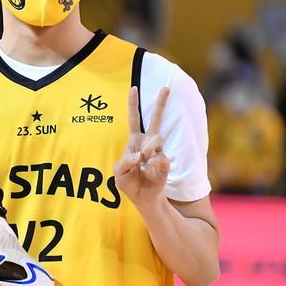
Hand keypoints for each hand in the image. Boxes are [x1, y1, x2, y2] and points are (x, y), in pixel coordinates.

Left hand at [114, 86, 169, 208]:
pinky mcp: (165, 162)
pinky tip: (150, 169)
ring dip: (148, 150)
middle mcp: (148, 143)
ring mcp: (158, 151)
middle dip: (161, 103)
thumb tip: (139, 155)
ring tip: (143, 161)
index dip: (132, 104)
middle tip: (166, 87)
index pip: (133, 119)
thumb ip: (125, 163)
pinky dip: (153, 164)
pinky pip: (160, 158)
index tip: (133, 88)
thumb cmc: (130, 183)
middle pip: (156, 119)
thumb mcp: (119, 173)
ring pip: (156, 139)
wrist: (144, 198)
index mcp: (134, 141)